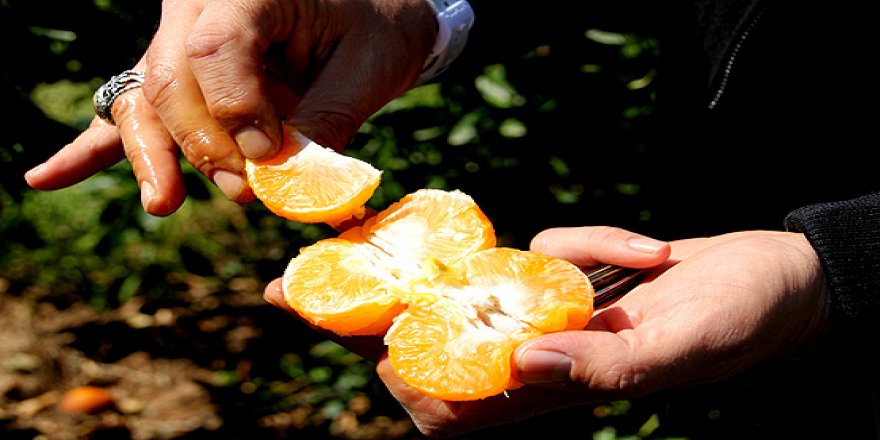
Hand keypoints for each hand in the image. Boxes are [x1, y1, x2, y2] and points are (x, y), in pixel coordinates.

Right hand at [25, 0, 435, 215]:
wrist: (368, 10)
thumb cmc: (374, 28)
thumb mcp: (368, 68)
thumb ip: (326, 123)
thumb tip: (286, 186)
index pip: (214, 47)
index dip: (235, 110)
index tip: (271, 154)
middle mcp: (199, 6)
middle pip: (171, 80)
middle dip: (202, 147)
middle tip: (244, 193)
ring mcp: (178, 38)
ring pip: (145, 99)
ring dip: (151, 157)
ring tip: (163, 202)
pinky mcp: (179, 73)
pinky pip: (133, 108)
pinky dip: (96, 149)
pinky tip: (45, 177)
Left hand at [268, 226, 829, 437]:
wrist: (783, 289)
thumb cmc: (739, 326)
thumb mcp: (678, 352)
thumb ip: (605, 370)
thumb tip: (523, 361)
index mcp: (555, 391)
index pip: (454, 398)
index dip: (396, 375)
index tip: (345, 337)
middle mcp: (543, 355)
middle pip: (436, 344)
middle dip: (369, 319)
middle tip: (294, 291)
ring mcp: (556, 312)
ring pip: (471, 299)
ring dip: (419, 278)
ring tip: (352, 250)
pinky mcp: (578, 275)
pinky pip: (550, 255)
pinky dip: (586, 244)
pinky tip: (648, 252)